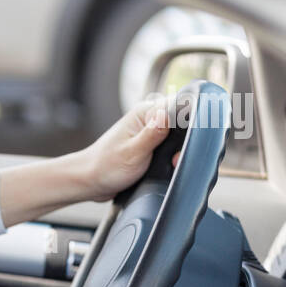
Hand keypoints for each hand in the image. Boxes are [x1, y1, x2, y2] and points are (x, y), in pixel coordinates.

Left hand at [0, 96, 180, 226]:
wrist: (89, 181)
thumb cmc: (105, 167)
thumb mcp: (133, 152)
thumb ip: (153, 134)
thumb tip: (168, 113)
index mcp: (146, 112)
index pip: (181, 104)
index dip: (194, 119)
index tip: (196, 137)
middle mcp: (150, 119)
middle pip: (185, 121)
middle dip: (188, 140)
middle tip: (176, 158)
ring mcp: (151, 132)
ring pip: (180, 136)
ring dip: (181, 150)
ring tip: (172, 163)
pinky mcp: (151, 145)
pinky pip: (171, 147)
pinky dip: (174, 156)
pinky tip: (170, 166)